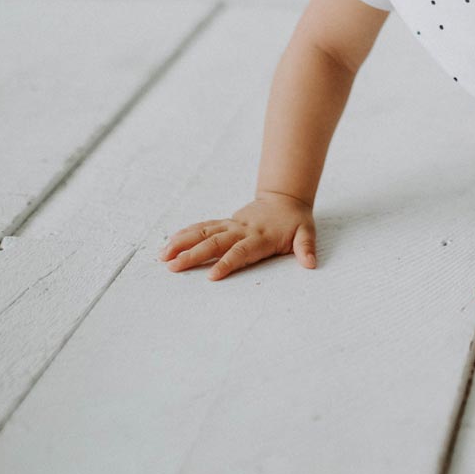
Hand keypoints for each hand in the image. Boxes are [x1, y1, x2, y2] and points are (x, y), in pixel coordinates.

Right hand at [159, 191, 317, 280]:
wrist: (285, 198)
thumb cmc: (295, 221)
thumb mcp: (306, 232)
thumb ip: (306, 248)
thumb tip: (311, 264)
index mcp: (260, 237)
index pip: (241, 251)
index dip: (227, 262)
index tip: (212, 275)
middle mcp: (242, 230)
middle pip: (215, 243)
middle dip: (194, 255)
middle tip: (174, 266)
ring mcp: (231, 225)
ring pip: (203, 233)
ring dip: (183, 243)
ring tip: (163, 256)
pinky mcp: (224, 223)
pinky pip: (202, 227)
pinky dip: (185, 234)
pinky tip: (169, 243)